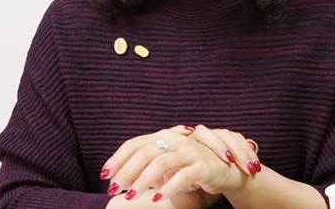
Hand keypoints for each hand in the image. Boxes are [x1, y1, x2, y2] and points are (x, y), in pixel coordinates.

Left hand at [101, 125, 256, 204]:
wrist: (229, 170)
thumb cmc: (193, 168)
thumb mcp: (168, 165)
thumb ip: (148, 165)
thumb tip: (118, 178)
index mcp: (164, 136)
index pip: (134, 143)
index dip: (118, 158)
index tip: (105, 175)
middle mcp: (176, 139)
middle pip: (144, 153)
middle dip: (126, 172)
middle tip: (115, 189)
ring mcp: (190, 151)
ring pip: (161, 163)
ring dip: (143, 180)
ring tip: (131, 196)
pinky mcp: (204, 166)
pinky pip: (183, 176)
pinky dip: (168, 187)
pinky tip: (156, 197)